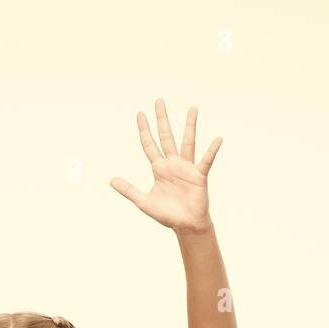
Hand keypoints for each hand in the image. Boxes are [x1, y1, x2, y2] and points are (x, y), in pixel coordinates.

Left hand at [109, 98, 221, 233]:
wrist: (185, 225)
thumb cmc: (167, 214)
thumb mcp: (143, 202)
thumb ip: (129, 190)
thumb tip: (111, 180)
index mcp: (159, 168)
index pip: (149, 144)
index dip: (144, 130)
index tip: (140, 114)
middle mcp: (172, 164)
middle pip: (166, 136)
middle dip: (162, 119)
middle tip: (159, 101)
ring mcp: (186, 168)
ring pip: (187, 142)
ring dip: (190, 125)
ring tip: (192, 108)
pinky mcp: (199, 176)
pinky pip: (206, 160)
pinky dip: (212, 150)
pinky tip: (217, 139)